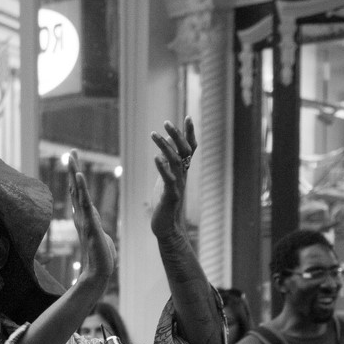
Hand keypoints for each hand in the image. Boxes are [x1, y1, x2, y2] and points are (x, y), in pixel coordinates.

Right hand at [67, 151, 115, 288]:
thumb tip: (94, 224)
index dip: (76, 177)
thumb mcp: (100, 236)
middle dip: (73, 170)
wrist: (99, 273)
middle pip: (75, 189)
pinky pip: (85, 204)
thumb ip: (96, 226)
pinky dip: (81, 189)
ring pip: (78, 193)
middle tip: (71, 152)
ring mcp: (85, 220)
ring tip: (71, 158)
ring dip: (75, 174)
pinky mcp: (90, 224)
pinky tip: (78, 176)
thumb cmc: (101, 258)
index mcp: (85, 218)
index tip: (74, 162)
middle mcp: (82, 216)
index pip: (79, 194)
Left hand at [149, 117, 196, 239]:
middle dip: (177, 135)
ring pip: (176, 162)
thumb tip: (165, 142)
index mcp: (182, 170)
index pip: (190, 148)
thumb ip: (168, 161)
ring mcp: (178, 185)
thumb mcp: (167, 177)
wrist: (167, 227)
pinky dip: (163, 168)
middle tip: (166, 121)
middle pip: (185, 151)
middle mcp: (183, 175)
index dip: (189, 133)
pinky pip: (169, 180)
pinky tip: (156, 158)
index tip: (187, 117)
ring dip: (165, 147)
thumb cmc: (166, 202)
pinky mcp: (171, 196)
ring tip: (153, 135)